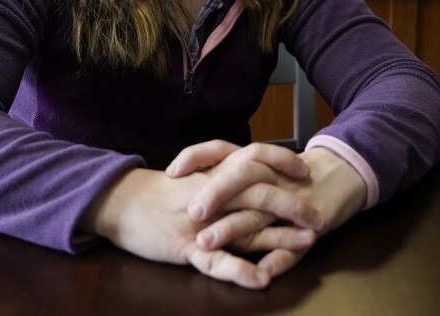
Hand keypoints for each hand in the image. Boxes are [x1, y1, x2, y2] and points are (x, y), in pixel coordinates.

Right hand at [80, 157, 318, 289]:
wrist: (120, 202)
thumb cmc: (158, 192)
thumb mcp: (192, 177)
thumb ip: (220, 177)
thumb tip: (249, 176)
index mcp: (212, 174)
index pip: (254, 158)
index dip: (282, 162)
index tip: (306, 170)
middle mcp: (211, 195)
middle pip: (259, 193)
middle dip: (293, 204)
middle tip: (319, 216)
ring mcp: (200, 222)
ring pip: (245, 227)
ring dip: (278, 236)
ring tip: (307, 245)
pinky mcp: (186, 247)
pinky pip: (216, 261)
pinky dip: (240, 271)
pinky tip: (261, 280)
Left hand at [169, 142, 366, 266]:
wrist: (342, 172)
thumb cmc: (292, 175)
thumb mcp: (260, 166)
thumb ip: (227, 171)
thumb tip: (183, 179)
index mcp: (254, 163)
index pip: (221, 149)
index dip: (196, 157)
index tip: (171, 171)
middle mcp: (270, 178)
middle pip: (242, 176)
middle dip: (215, 193)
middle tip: (191, 211)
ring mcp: (290, 201)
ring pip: (260, 214)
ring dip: (233, 229)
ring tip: (207, 245)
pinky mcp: (310, 226)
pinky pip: (293, 247)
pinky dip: (278, 260)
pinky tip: (262, 273)